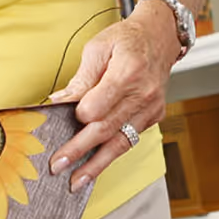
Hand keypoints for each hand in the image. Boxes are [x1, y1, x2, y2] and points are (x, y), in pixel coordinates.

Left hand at [46, 1, 178, 193]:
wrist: (160, 36)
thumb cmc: (127, 39)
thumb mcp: (98, 48)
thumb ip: (81, 79)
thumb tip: (60, 102)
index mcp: (127, 72)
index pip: (97, 106)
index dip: (78, 116)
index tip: (62, 121)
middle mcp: (143, 93)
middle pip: (106, 129)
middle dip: (79, 150)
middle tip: (58, 165)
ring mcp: (151, 107)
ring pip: (120, 142)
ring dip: (97, 164)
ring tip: (77, 181)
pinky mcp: (154, 116)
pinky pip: (130, 139)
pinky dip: (111, 154)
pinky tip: (95, 166)